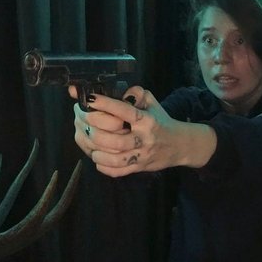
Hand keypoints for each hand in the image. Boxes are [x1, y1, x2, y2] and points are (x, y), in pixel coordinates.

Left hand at [69, 85, 215, 177]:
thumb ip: (136, 93)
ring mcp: (140, 156)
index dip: (106, 104)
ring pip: (113, 158)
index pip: (125, 111)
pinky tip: (97, 158)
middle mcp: (144, 139)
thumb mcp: (152, 102)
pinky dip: (103, 166)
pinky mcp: (138, 168)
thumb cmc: (160, 121)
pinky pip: (117, 172)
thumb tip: (116, 90)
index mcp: (147, 120)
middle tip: (82, 121)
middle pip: (114, 139)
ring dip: (96, 151)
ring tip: (88, 141)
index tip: (90, 98)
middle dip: (94, 130)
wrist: (179, 145)